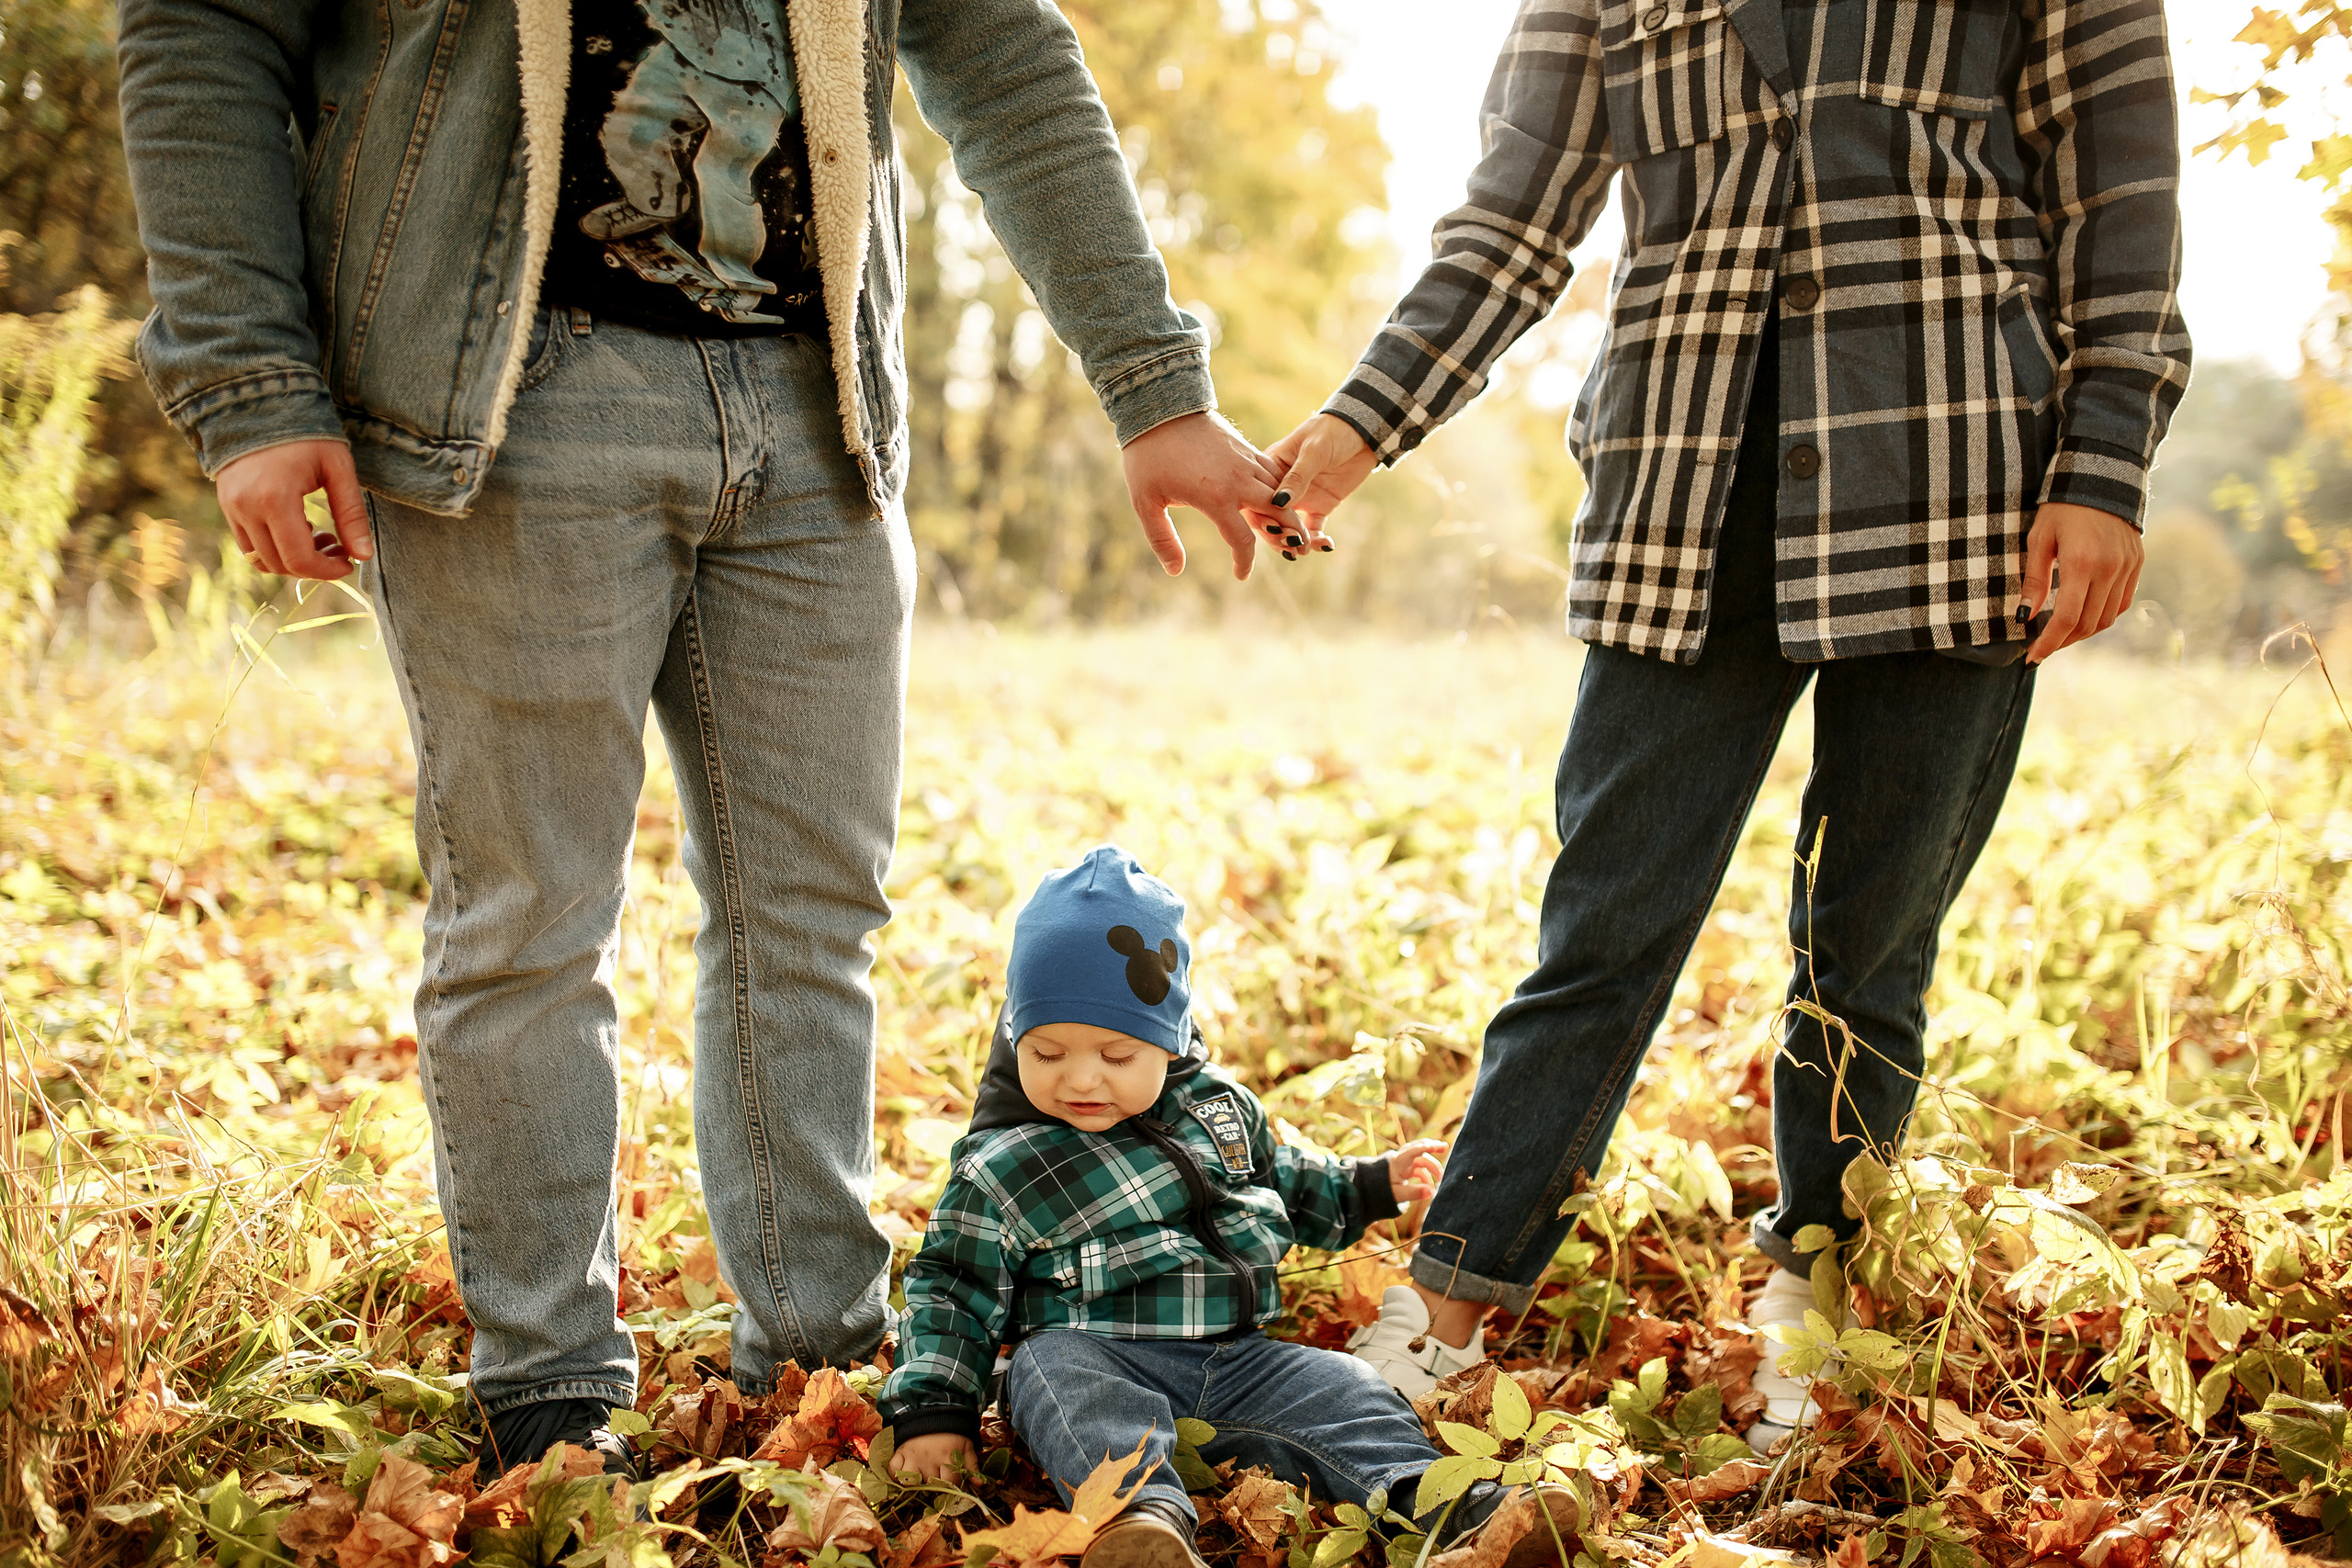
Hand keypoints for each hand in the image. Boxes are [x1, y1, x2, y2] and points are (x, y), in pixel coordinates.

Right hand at [215, 439, 373, 579]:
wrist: (258, 404)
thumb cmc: (305, 433)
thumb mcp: (337, 468)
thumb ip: (351, 514)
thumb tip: (364, 556)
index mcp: (275, 499)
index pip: (299, 559)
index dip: (327, 571)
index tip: (349, 563)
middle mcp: (246, 509)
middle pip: (281, 565)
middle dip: (314, 566)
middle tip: (339, 548)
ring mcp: (232, 509)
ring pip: (262, 560)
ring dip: (294, 560)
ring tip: (322, 537)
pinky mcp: (227, 507)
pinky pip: (249, 546)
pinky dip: (275, 549)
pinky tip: (298, 528)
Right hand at [890, 1432, 977, 1484]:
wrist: (933, 1412)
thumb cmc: (952, 1434)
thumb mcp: (966, 1447)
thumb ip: (972, 1466)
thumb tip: (979, 1485)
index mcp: (947, 1456)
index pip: (950, 1483)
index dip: (954, 1486)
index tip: (953, 1483)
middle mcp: (928, 1458)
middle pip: (930, 1485)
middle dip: (935, 1486)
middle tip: (938, 1481)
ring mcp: (912, 1456)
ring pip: (910, 1482)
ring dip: (916, 1484)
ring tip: (922, 1481)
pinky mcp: (900, 1452)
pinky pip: (893, 1470)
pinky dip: (896, 1476)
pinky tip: (906, 1476)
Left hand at [1120, 411, 1300, 580]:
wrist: (1159, 407)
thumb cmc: (1148, 457)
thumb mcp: (1146, 503)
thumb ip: (1162, 540)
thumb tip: (1175, 571)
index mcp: (1216, 498)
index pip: (1242, 541)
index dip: (1244, 562)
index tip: (1240, 575)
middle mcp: (1238, 481)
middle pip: (1279, 512)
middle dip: (1293, 533)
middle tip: (1300, 549)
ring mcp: (1245, 462)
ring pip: (1279, 491)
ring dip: (1289, 510)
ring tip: (1296, 528)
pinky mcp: (1245, 449)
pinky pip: (1272, 471)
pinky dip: (1279, 487)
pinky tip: (1279, 498)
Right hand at [1265, 413, 1378, 548]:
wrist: (1363, 430)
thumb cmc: (1332, 431)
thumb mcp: (1314, 450)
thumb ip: (1297, 477)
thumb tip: (1278, 503)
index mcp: (1271, 469)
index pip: (1257, 497)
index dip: (1261, 515)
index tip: (1274, 528)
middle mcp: (1282, 487)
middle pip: (1270, 518)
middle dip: (1277, 535)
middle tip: (1292, 544)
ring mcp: (1301, 498)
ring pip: (1289, 529)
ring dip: (1295, 542)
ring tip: (1306, 549)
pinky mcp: (1320, 506)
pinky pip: (1313, 529)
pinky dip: (1317, 540)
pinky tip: (1327, 544)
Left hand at [1383, 1139, 1447, 1206]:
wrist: (1372, 1191)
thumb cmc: (1382, 1191)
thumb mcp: (1397, 1194)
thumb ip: (1414, 1193)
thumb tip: (1431, 1192)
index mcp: (1397, 1163)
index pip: (1411, 1152)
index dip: (1424, 1148)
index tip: (1436, 1146)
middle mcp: (1402, 1160)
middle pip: (1418, 1148)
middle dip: (1432, 1147)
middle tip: (1445, 1147)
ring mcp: (1405, 1164)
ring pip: (1422, 1159)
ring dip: (1432, 1167)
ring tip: (1440, 1179)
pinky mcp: (1407, 1170)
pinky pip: (1420, 1169)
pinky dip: (1427, 1176)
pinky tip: (1431, 1186)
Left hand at [2021, 501, 2141, 663]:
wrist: (2101, 479)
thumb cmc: (2061, 507)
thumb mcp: (2039, 539)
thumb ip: (2034, 580)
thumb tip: (2024, 617)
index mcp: (2082, 563)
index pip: (2067, 618)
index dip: (2049, 642)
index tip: (2033, 656)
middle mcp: (2110, 569)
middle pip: (2088, 623)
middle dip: (2063, 642)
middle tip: (2041, 649)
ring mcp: (2128, 567)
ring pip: (2107, 617)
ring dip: (2083, 633)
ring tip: (2059, 636)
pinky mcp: (2137, 564)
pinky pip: (2122, 603)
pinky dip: (2103, 616)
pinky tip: (2083, 618)